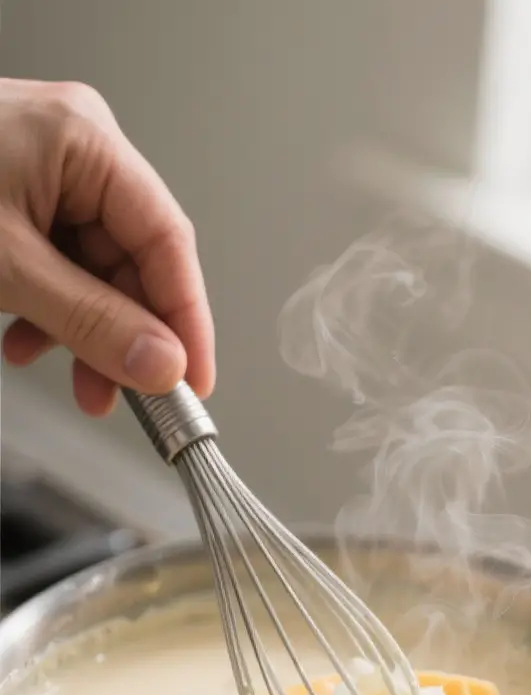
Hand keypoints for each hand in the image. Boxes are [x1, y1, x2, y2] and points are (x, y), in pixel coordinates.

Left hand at [0, 77, 214, 415]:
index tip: (194, 381)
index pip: (167, 239)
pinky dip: (49, 314)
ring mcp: (46, 173)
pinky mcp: (18, 199)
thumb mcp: (6, 268)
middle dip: (128, 338)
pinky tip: (25, 344)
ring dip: (86, 335)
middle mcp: (75, 151)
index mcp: (85, 142)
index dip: (187, 319)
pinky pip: (57, 266)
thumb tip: (160, 364)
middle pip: (133, 260)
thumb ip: (89, 320)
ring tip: (74, 385)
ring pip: (95, 272)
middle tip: (131, 399)